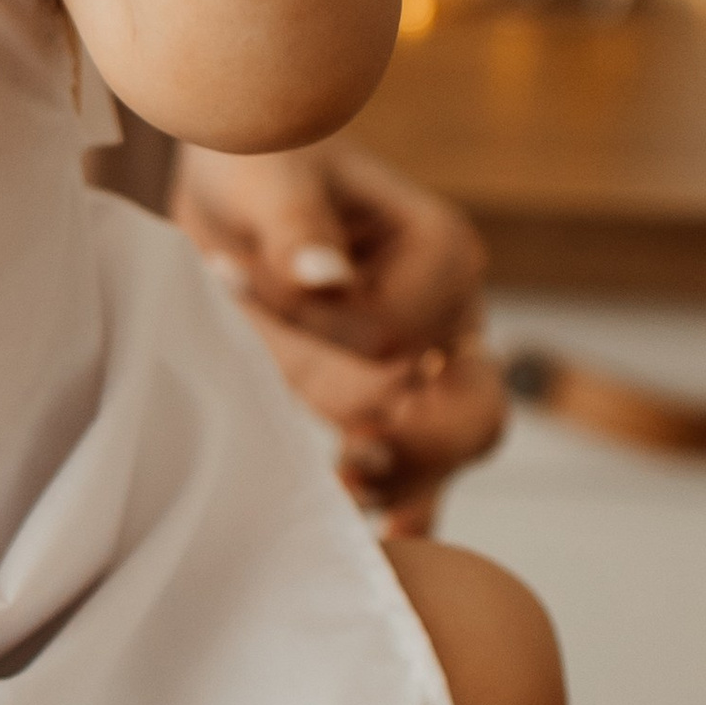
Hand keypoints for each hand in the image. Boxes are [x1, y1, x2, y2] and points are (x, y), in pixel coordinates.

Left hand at [173, 137, 507, 532]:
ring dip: (403, 482)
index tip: (234, 277)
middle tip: (351, 458)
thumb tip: (321, 275)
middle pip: (472, 410)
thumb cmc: (260, 158)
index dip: (315, 330)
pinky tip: (382, 547)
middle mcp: (451, 317)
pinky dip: (403, 506)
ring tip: (345, 492)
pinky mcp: (389, 401)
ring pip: (450, 452)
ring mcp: (429, 368)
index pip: (394, 335)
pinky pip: (418, 468)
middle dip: (412, 443)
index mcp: (442, 254)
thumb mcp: (268, 170)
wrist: (239, 179)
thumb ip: (295, 220)